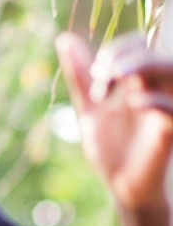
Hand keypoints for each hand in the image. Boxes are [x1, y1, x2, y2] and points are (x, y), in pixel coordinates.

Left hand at [58, 31, 172, 215]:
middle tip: (99, 76)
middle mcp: (156, 89)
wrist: (122, 186)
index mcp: (140, 81)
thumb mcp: (91, 109)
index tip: (94, 77)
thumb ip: (81, 77)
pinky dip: (157, 101)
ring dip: (143, 65)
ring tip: (115, 75)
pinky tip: (134, 102)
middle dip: (123, 57)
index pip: (138, 44)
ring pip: (171, 70)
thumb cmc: (112, 147)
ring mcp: (165, 107)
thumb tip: (63, 38)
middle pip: (153, 52)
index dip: (115, 51)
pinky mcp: (170, 130)